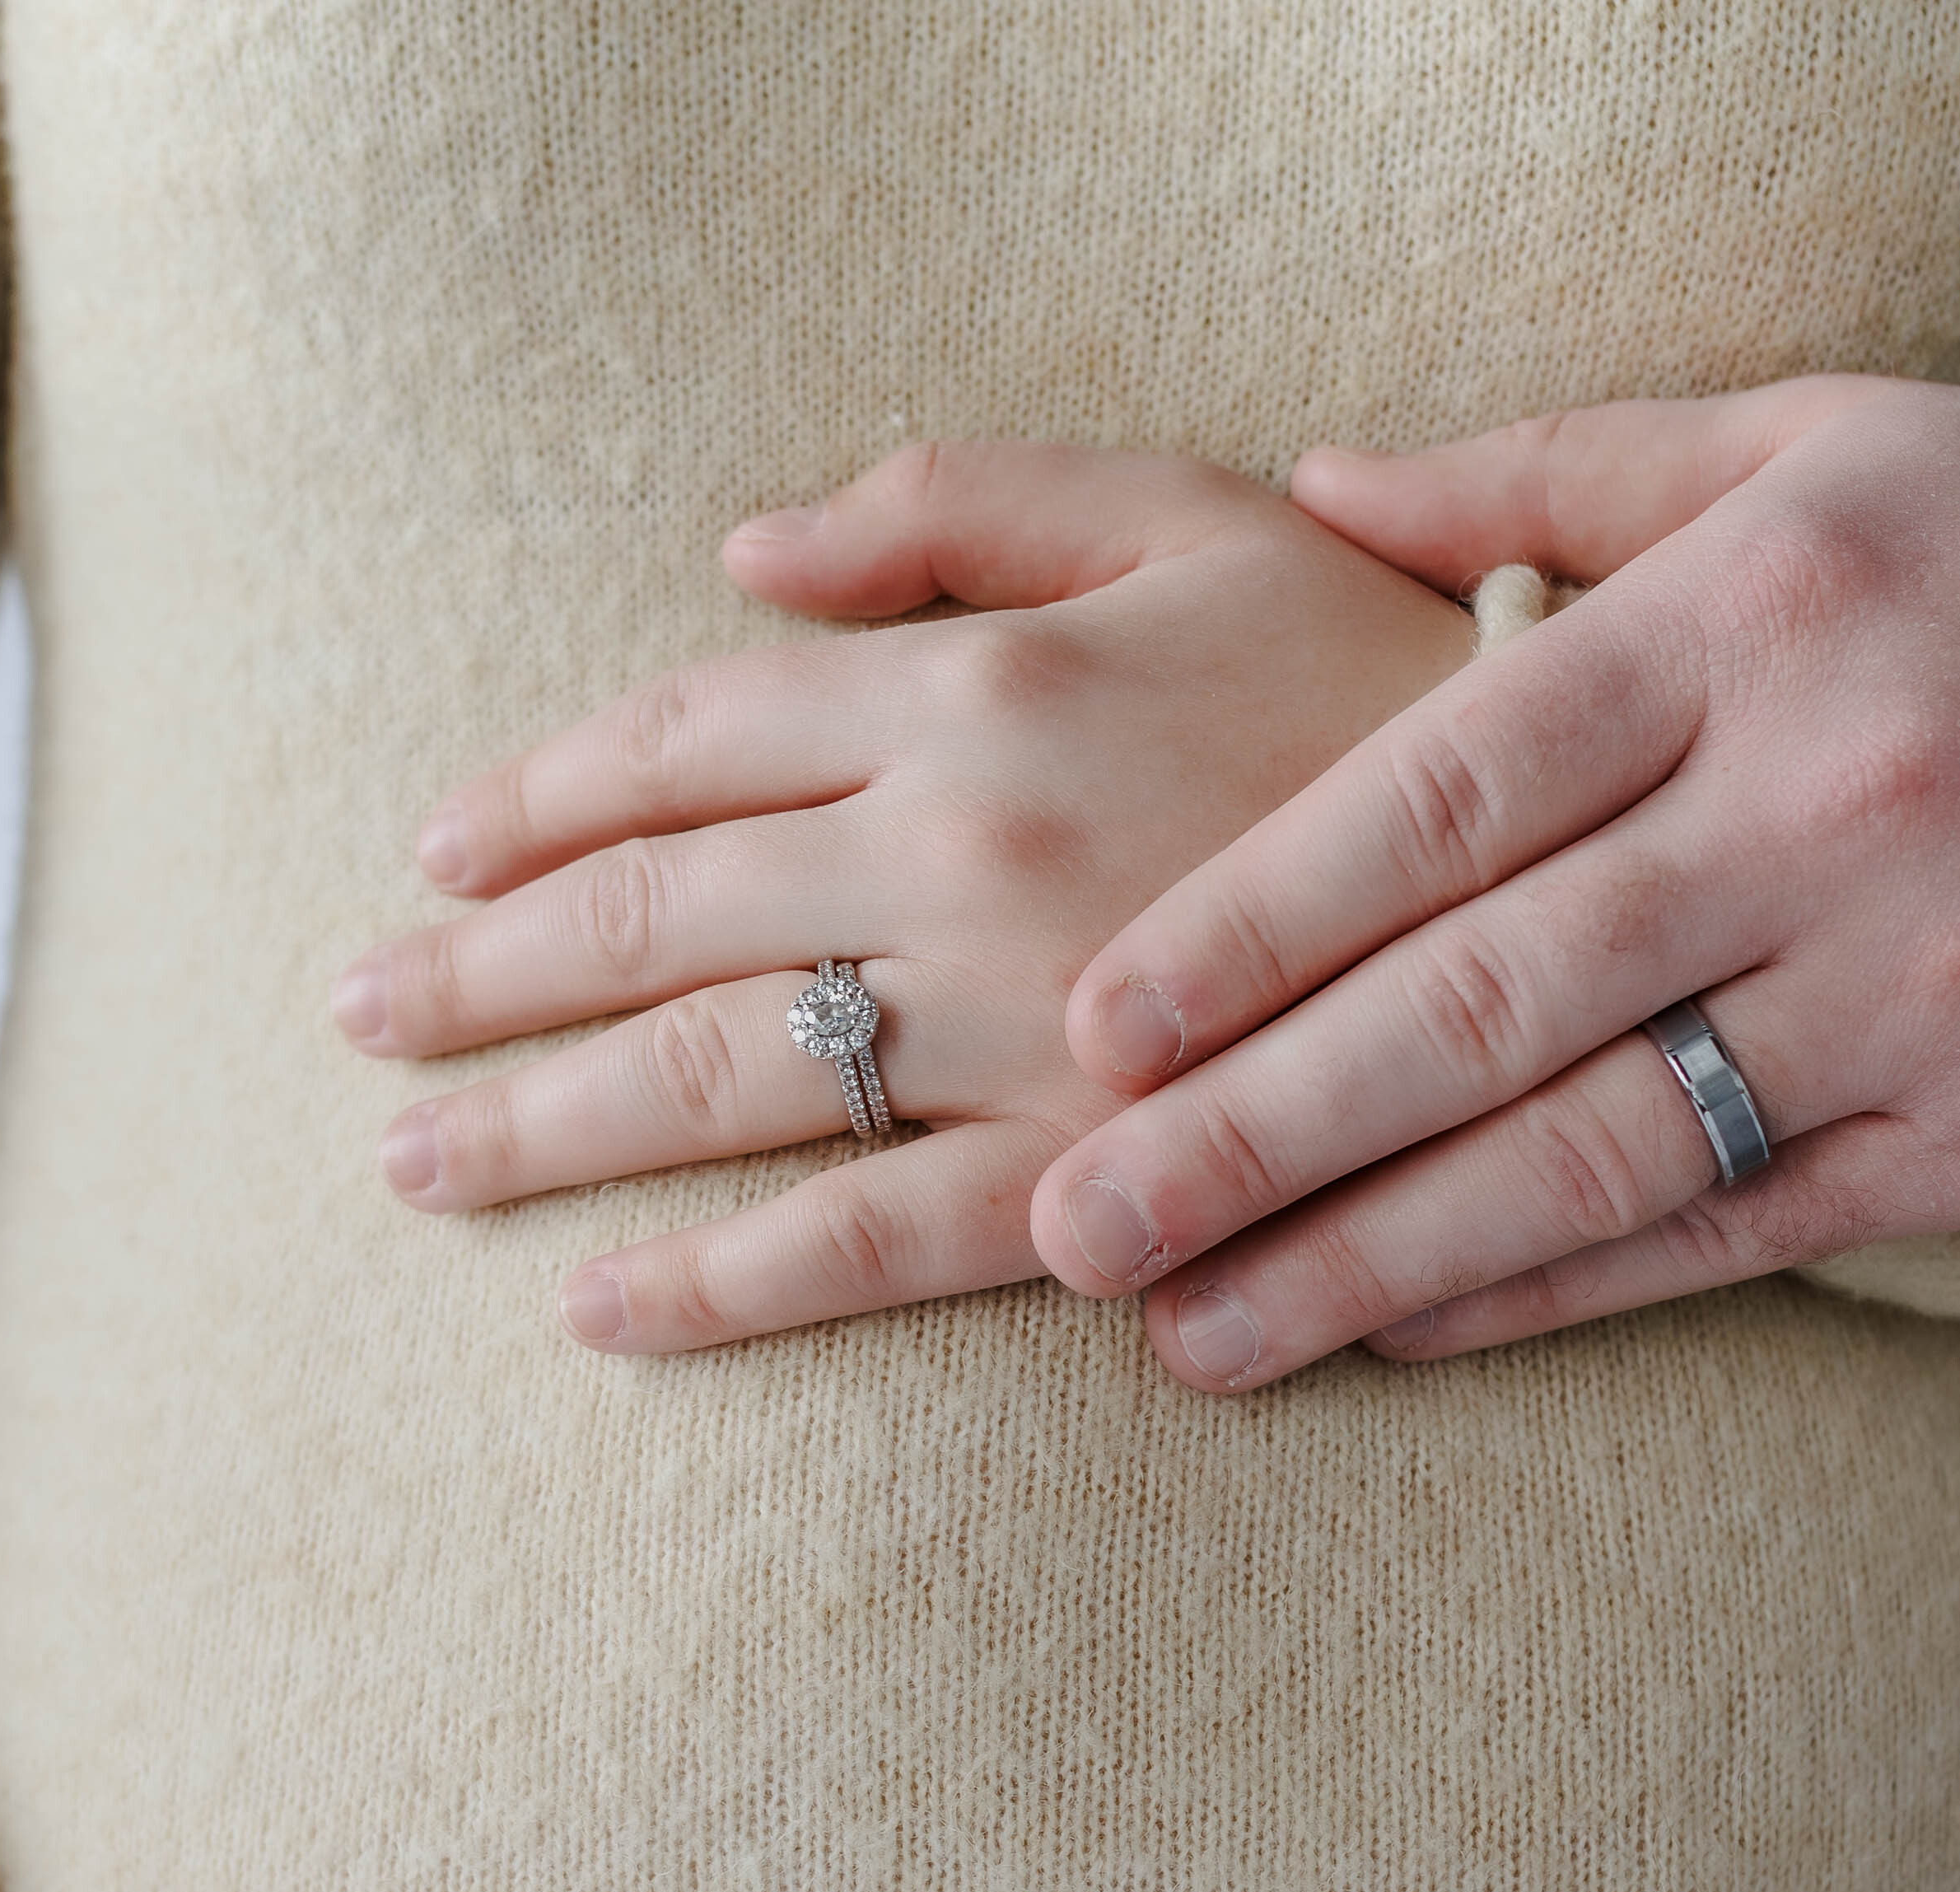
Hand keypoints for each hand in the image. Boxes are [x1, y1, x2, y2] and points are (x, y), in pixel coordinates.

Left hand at [347, 443, 1476, 1352]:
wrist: (1605, 862)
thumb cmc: (1393, 671)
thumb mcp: (1191, 514)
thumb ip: (959, 511)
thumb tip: (740, 548)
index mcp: (971, 684)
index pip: (680, 738)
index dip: (539, 798)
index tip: (438, 848)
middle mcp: (953, 851)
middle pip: (648, 919)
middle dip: (475, 976)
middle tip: (355, 1015)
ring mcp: (1009, 1029)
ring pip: (706, 1082)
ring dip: (533, 1132)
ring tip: (413, 1166)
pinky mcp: (1082, 1180)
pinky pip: (852, 1246)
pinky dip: (708, 1288)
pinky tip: (597, 1312)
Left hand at [1023, 377, 1959, 1389]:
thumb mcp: (1815, 442)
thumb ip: (1552, 476)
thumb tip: (1311, 490)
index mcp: (1753, 620)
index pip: (1447, 794)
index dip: (1253, 920)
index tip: (1098, 1022)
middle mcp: (1829, 808)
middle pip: (1487, 1002)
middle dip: (1254, 1134)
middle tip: (1073, 1231)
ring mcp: (1925, 990)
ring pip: (1593, 1153)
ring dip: (1366, 1258)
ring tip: (1189, 1334)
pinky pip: (1732, 1235)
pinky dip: (1550, 1291)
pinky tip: (1400, 1326)